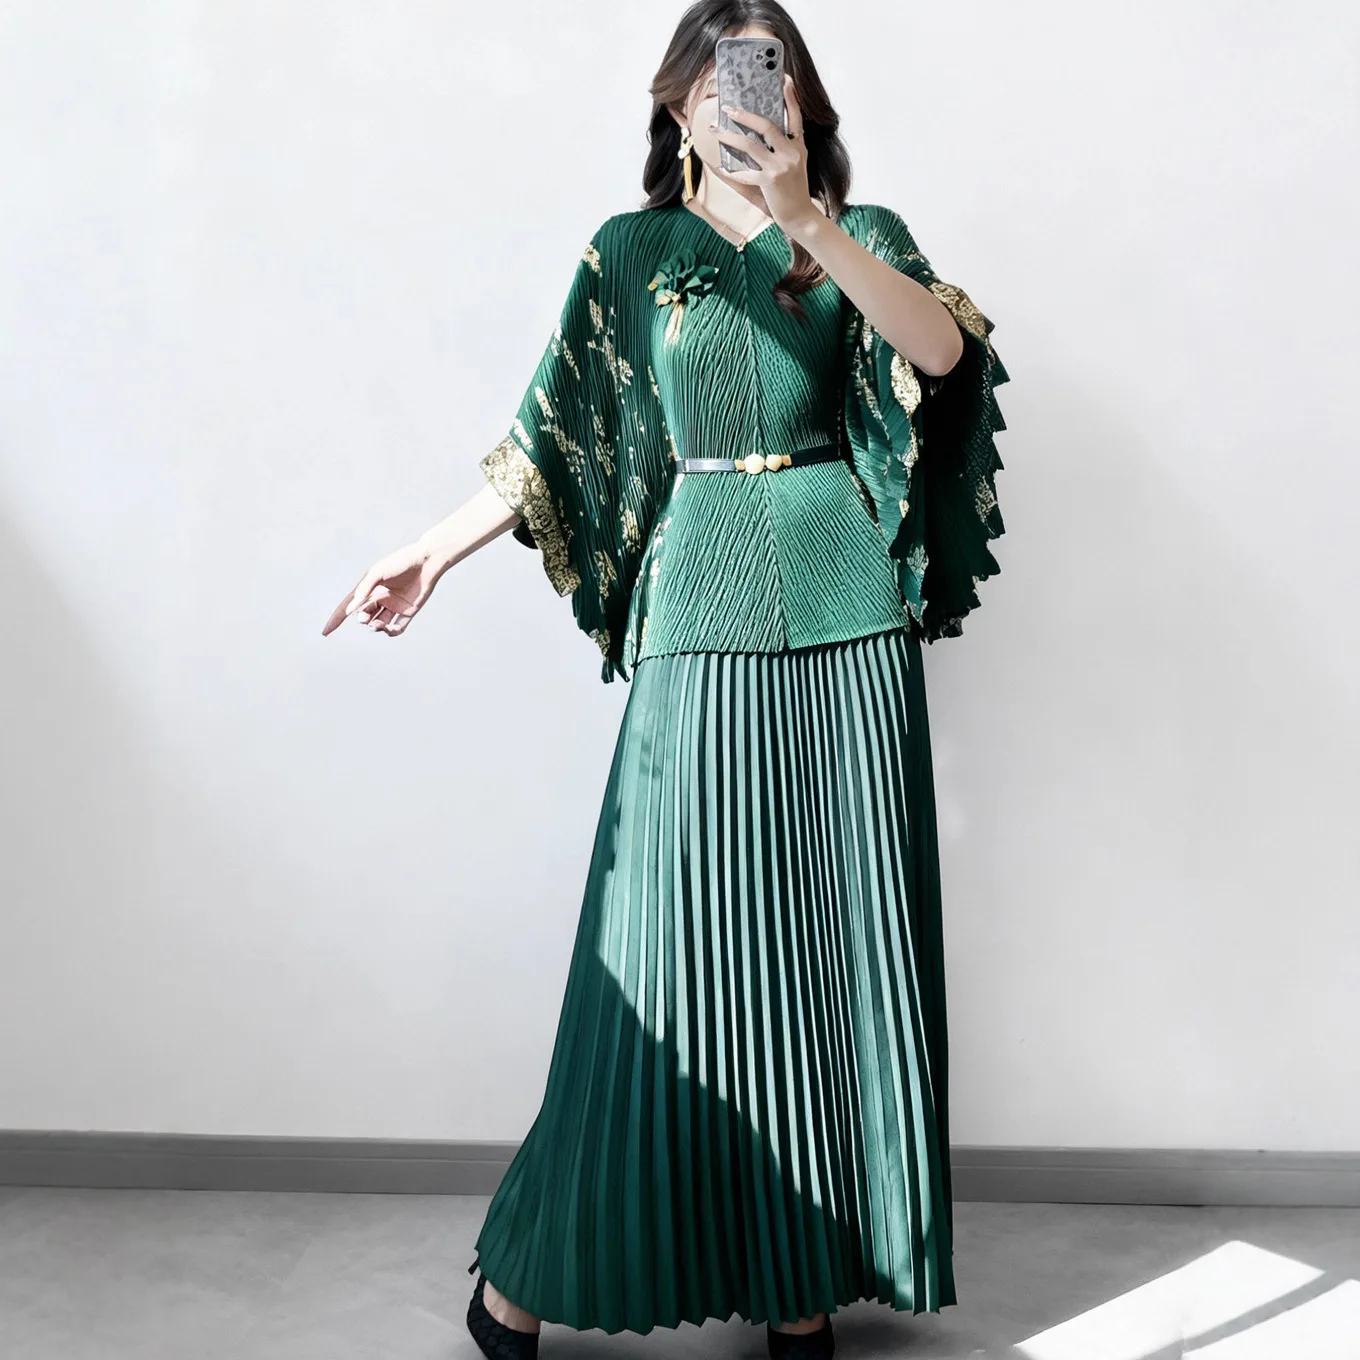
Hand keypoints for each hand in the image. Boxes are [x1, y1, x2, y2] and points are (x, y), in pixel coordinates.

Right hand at [321, 540, 441, 637]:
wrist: (427, 561)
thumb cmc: (401, 562)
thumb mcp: (377, 572)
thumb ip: (364, 589)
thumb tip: (351, 608)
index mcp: (369, 588)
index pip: (348, 606)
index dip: (336, 619)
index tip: (325, 632)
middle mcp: (380, 598)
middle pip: (364, 615)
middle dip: (361, 619)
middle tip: (364, 618)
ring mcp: (394, 606)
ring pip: (378, 624)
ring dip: (375, 627)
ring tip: (377, 625)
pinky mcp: (408, 612)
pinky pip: (397, 628)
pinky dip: (391, 632)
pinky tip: (389, 630)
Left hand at [710, 74, 816, 234]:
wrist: (801, 217)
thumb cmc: (794, 191)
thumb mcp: (795, 165)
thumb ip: (783, 149)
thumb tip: (758, 135)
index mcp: (798, 146)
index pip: (796, 116)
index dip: (791, 98)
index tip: (785, 79)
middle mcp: (791, 153)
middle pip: (767, 125)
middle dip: (745, 115)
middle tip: (729, 108)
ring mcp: (780, 167)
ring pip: (750, 145)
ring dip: (729, 137)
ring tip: (715, 130)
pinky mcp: (770, 182)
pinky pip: (745, 173)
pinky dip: (731, 172)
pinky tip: (722, 169)